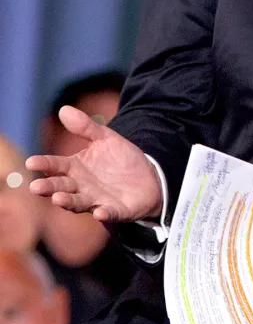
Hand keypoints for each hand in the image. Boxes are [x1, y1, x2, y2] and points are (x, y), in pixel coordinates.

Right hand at [26, 106, 161, 222]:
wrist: (149, 178)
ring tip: (57, 198)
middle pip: (62, 187)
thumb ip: (86, 127)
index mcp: (76, 168)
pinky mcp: (116, 210)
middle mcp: (82, 187)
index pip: (56, 165)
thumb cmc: (121, 160)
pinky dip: (104, 214)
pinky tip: (100, 212)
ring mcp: (97, 200)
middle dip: (49, 187)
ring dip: (68, 201)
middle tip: (36, 186)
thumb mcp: (105, 139)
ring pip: (79, 203)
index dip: (44, 164)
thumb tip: (64, 109)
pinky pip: (109, 213)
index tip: (31, 161)